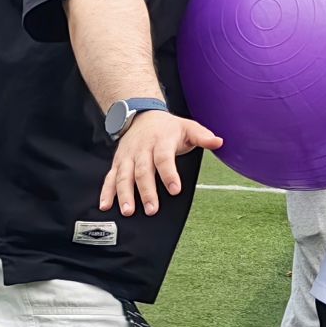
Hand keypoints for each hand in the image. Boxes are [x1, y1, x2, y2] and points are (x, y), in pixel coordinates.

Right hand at [100, 110, 222, 216]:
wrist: (141, 115)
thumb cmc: (168, 127)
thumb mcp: (188, 127)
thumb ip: (203, 136)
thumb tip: (219, 142)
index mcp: (161, 142)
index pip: (164, 158)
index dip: (169, 174)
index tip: (175, 189)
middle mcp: (142, 150)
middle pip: (142, 171)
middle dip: (146, 191)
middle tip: (151, 209)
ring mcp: (128, 157)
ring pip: (124, 176)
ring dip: (125, 194)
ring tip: (128, 211)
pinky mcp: (118, 163)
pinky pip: (110, 178)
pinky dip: (106, 192)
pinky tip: (106, 206)